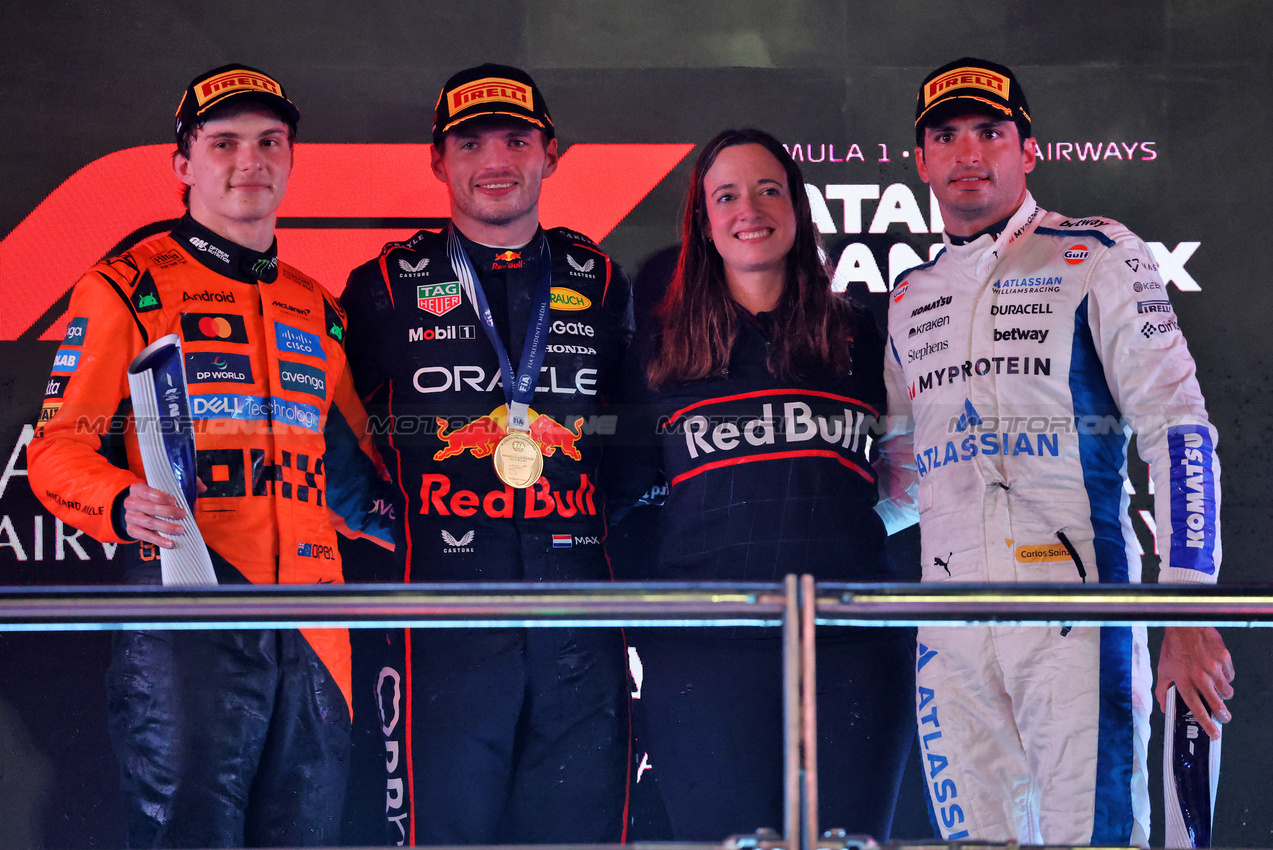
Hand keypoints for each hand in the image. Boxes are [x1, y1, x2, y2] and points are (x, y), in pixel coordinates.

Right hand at [122, 483, 187, 548]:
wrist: (136, 509)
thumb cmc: (154, 497)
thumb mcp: (163, 487)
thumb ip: (182, 483)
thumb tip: (203, 487)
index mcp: (137, 489)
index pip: (149, 492)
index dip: (162, 497)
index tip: (175, 501)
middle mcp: (131, 502)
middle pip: (151, 508)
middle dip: (169, 512)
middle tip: (184, 515)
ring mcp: (130, 517)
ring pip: (149, 523)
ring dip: (167, 527)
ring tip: (181, 530)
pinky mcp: (131, 530)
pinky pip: (145, 536)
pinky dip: (158, 540)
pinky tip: (169, 542)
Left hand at [1156, 625, 1233, 739]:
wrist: (1185, 626)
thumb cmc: (1173, 648)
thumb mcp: (1163, 670)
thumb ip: (1163, 690)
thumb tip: (1165, 707)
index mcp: (1183, 681)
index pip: (1196, 709)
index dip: (1206, 724)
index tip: (1214, 734)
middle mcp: (1200, 677)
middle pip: (1217, 705)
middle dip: (1222, 715)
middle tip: (1224, 717)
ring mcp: (1214, 669)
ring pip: (1227, 691)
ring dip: (1223, 693)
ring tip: (1216, 687)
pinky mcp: (1224, 659)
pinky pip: (1230, 675)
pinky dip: (1226, 676)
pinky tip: (1217, 670)